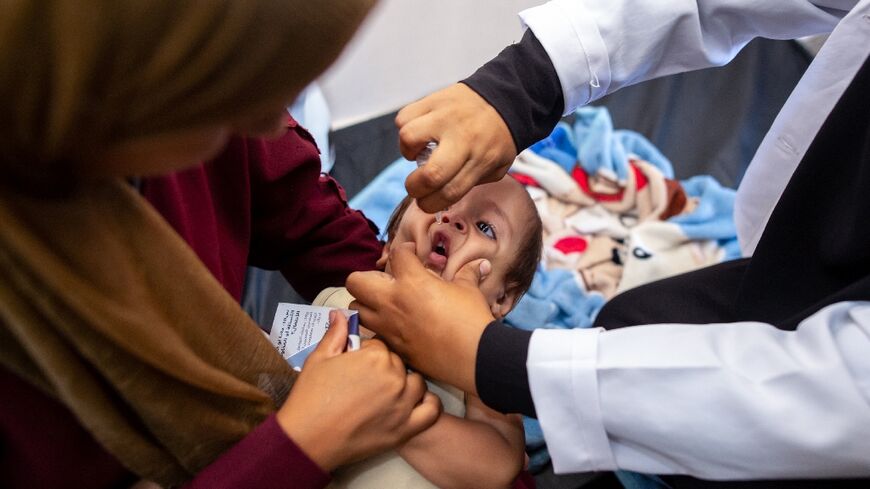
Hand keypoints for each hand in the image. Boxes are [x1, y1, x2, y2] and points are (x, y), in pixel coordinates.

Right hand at [276, 310, 440, 471]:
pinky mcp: (406, 428)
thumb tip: (340, 313)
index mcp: (375, 356)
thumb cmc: (311, 397)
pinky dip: (428, 404)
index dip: (368, 354)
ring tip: (388, 392)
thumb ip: (336, 334)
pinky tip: (415, 403)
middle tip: (366, 382)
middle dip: (385, 369)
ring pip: (418, 383)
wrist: (308, 437)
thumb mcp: (319, 358)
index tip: (357, 365)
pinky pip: (431, 410)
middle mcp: (394, 377)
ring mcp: (403, 403)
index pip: (381, 346)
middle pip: (399, 364)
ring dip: (406, 384)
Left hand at [347, 243, 495, 394]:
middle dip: (367, 277)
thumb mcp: (468, 290)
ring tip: (385, 303)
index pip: (396, 253)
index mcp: (411, 282)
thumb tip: (480, 264)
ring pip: (356, 308)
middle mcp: (392, 301)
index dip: (405, 250)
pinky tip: (396, 326)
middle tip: (386, 281)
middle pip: (355, 281)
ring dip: (366, 303)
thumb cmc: (470, 319)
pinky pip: (372, 332)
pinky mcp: (391, 345)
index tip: (412, 254)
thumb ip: (467, 274)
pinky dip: (378, 326)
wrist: (473, 358)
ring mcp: (387, 325)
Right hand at [396, 83, 515, 212]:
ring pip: (409, 138)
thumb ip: (472, 183)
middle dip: (414, 188)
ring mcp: (446, 117)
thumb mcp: (497, 167)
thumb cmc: (498, 137)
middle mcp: (463, 139)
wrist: (507, 97)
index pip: (450, 192)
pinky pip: (405, 117)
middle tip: (416, 184)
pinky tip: (419, 131)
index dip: (430, 204)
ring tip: (418, 149)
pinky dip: (405, 127)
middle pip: (430, 174)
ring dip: (407, 151)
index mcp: (481, 160)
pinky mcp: (433, 100)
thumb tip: (441, 195)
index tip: (425, 203)